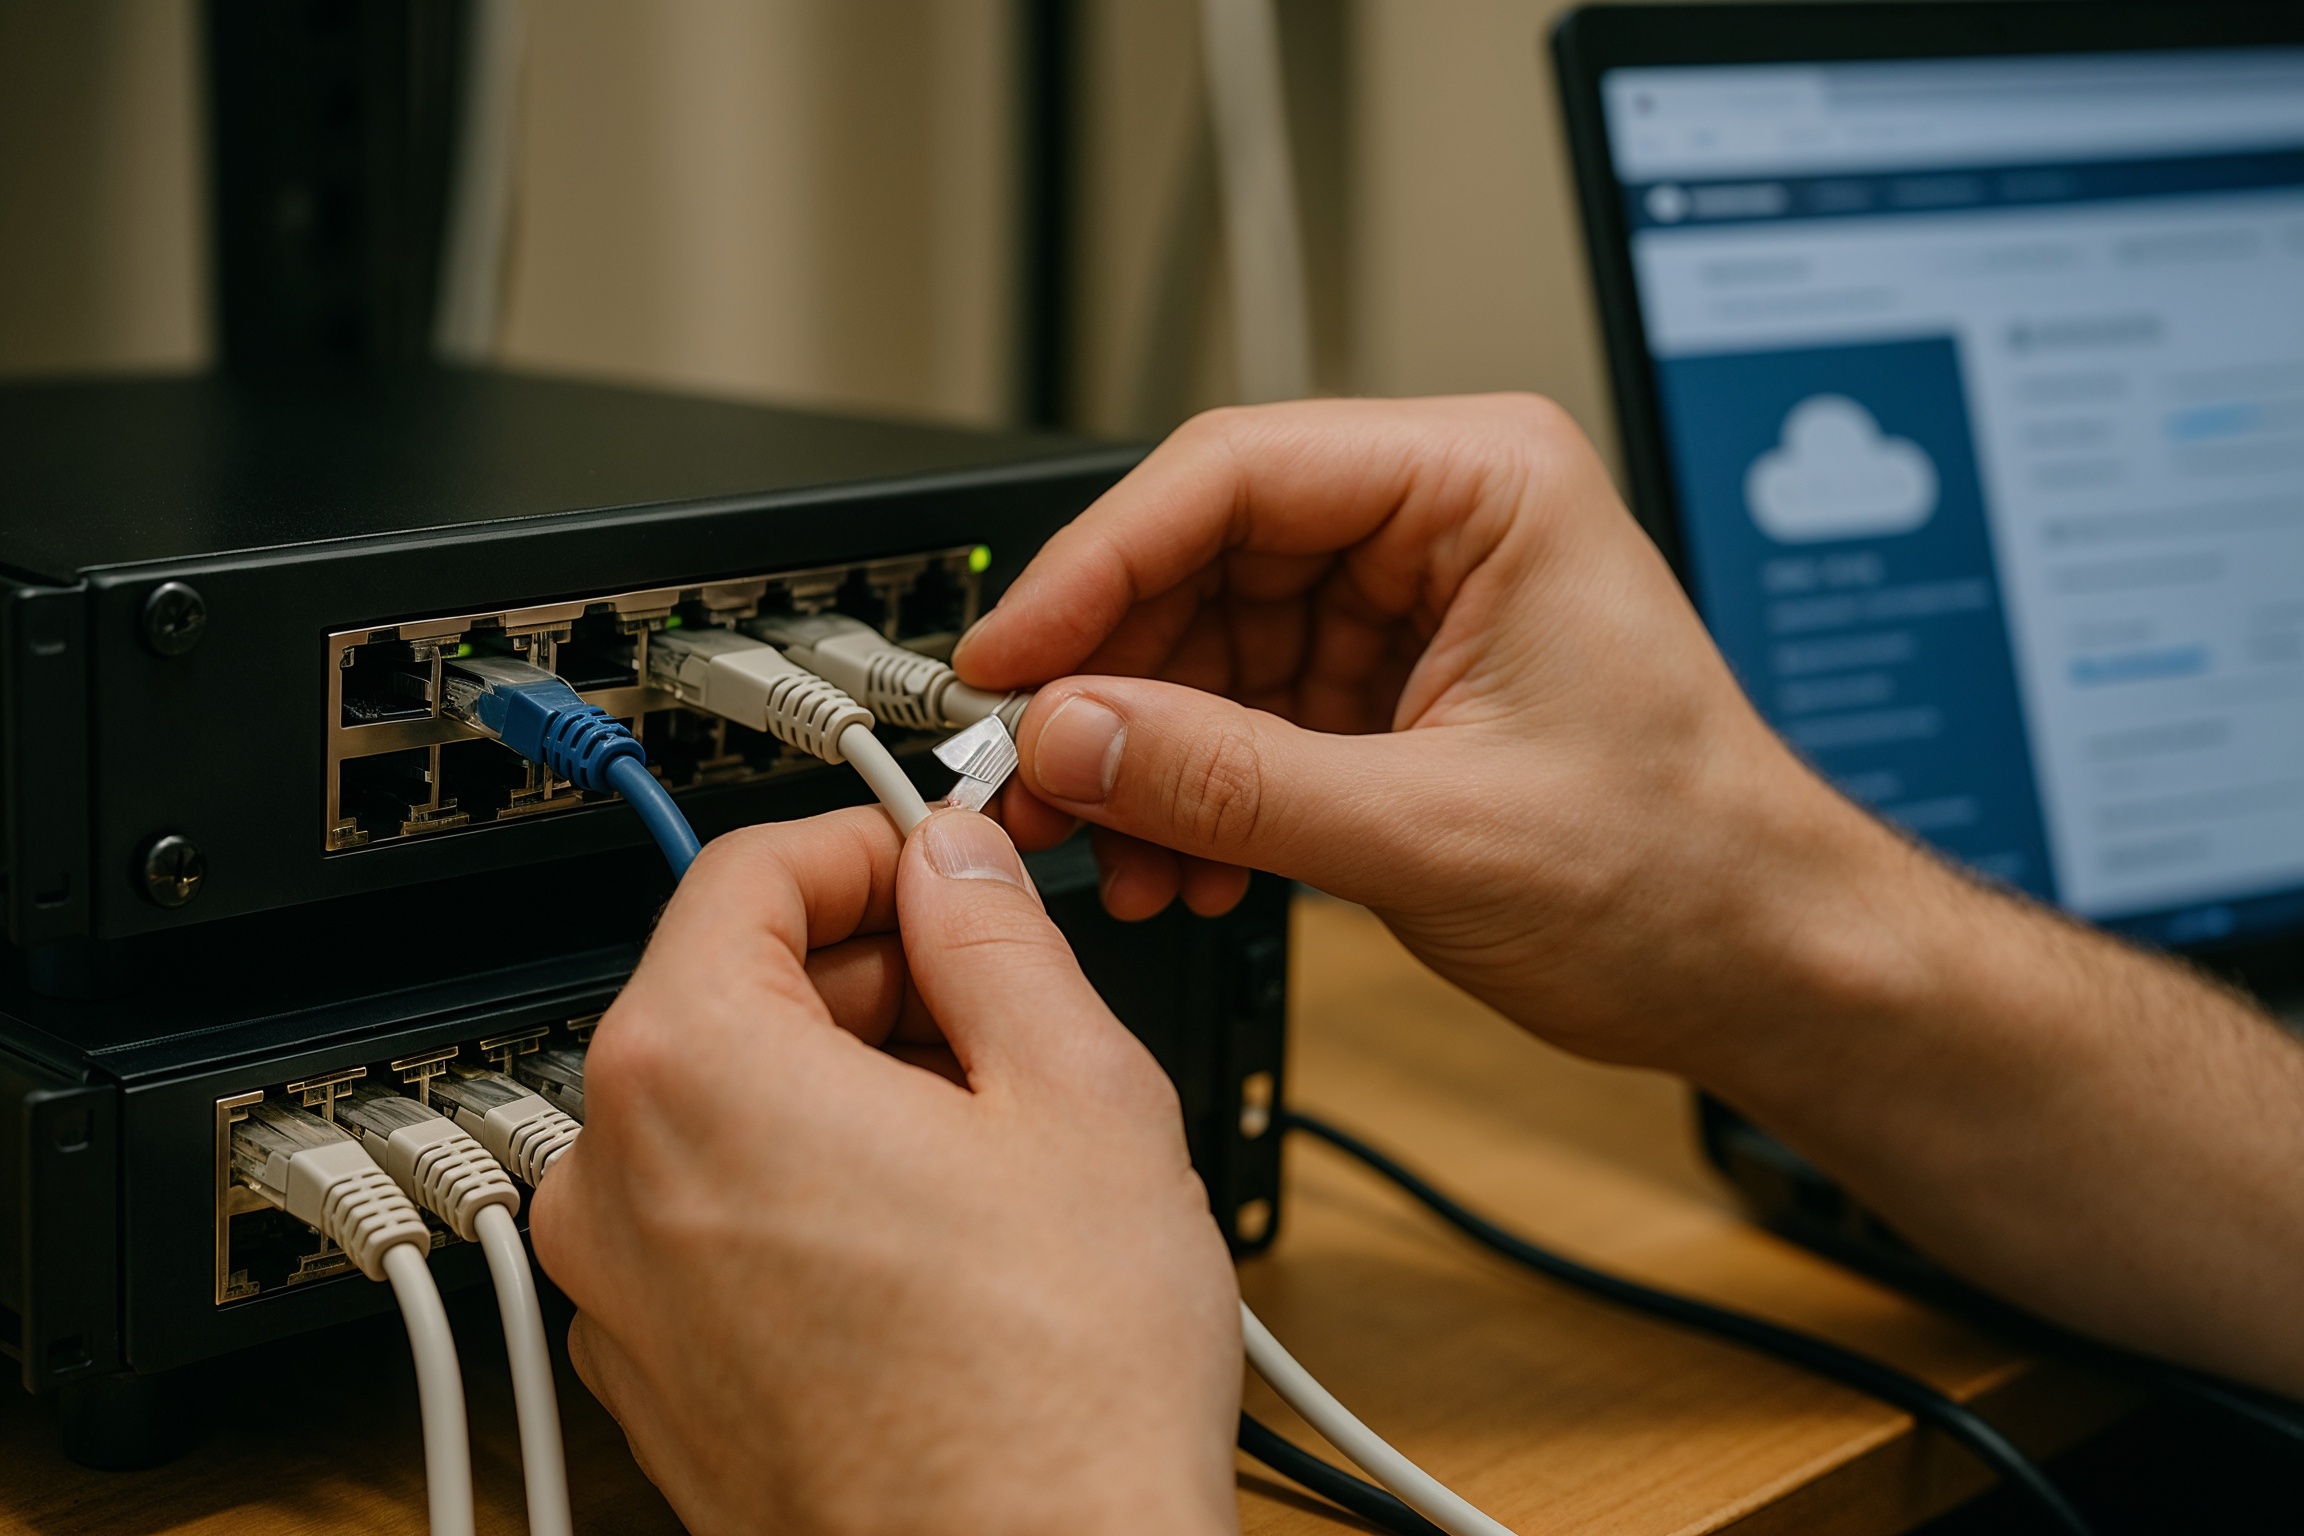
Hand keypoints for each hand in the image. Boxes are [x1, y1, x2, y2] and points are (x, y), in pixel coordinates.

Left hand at [529, 807, 1241, 1535]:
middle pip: (726, 992)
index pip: (743, 874)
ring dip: (849, 1084)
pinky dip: (812, 1188)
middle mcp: (612, 1184)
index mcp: (691, 1074)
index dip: (865, 843)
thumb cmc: (1055, 1396)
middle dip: (868, 971)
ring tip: (994, 1139)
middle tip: (1000, 999)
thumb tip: (955, 864)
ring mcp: (622, 1297)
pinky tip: (941, 1237)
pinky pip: (717, 1222)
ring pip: (727, 1112)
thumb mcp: (1079, 1094)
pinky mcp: (659, 1381)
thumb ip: (996, 936)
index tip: (938, 859)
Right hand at [956, 394, 1907, 1073]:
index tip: (1009, 656)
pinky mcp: (1390, 685)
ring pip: (1210, 643)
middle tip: (1034, 774)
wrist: (1767, 965)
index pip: (1234, 475)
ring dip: (1145, 752)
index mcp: (1484, 485)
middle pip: (1205, 557)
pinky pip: (1247, 713)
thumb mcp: (1433, 832)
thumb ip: (1232, 781)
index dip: (1097, 564)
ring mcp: (1411, 604)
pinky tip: (1176, 863)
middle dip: (1111, 681)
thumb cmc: (1685, 872)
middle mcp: (1441, 523)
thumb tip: (1071, 733)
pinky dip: (1196, 790)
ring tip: (1110, 849)